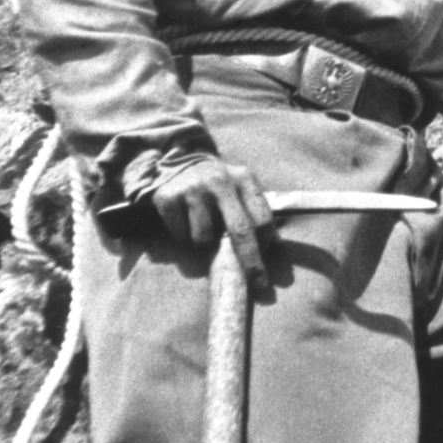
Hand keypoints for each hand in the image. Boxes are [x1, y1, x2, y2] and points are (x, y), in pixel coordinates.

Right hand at [151, 157, 274, 285]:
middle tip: (257, 283)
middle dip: (250, 262)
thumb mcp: (239, 188)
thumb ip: (253, 212)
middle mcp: (221, 180)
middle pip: (240, 230)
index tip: (264, 267)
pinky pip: (180, 235)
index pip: (262, 218)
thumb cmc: (217, 185)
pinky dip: (181, 235)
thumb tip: (273, 247)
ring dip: (202, 241)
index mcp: (244, 178)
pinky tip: (183, 218)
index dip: (265, 245)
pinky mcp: (169, 197)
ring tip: (199, 224)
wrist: (179, 160)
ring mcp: (193, 188)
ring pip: (204, 238)